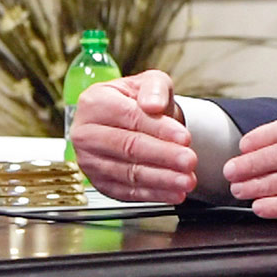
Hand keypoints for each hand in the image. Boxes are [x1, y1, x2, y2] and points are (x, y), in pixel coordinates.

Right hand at [72, 70, 197, 203]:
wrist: (132, 121)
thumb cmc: (139, 100)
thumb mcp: (150, 82)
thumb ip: (154, 87)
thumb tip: (153, 104)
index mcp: (94, 102)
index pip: (129, 117)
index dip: (158, 129)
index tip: (184, 137)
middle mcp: (86, 133)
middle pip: (127, 147)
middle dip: (163, 156)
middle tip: (189, 160)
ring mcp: (90, 161)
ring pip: (128, 173)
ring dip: (161, 179)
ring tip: (186, 180)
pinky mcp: (99, 183)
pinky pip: (127, 192)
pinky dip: (153, 194)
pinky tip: (173, 193)